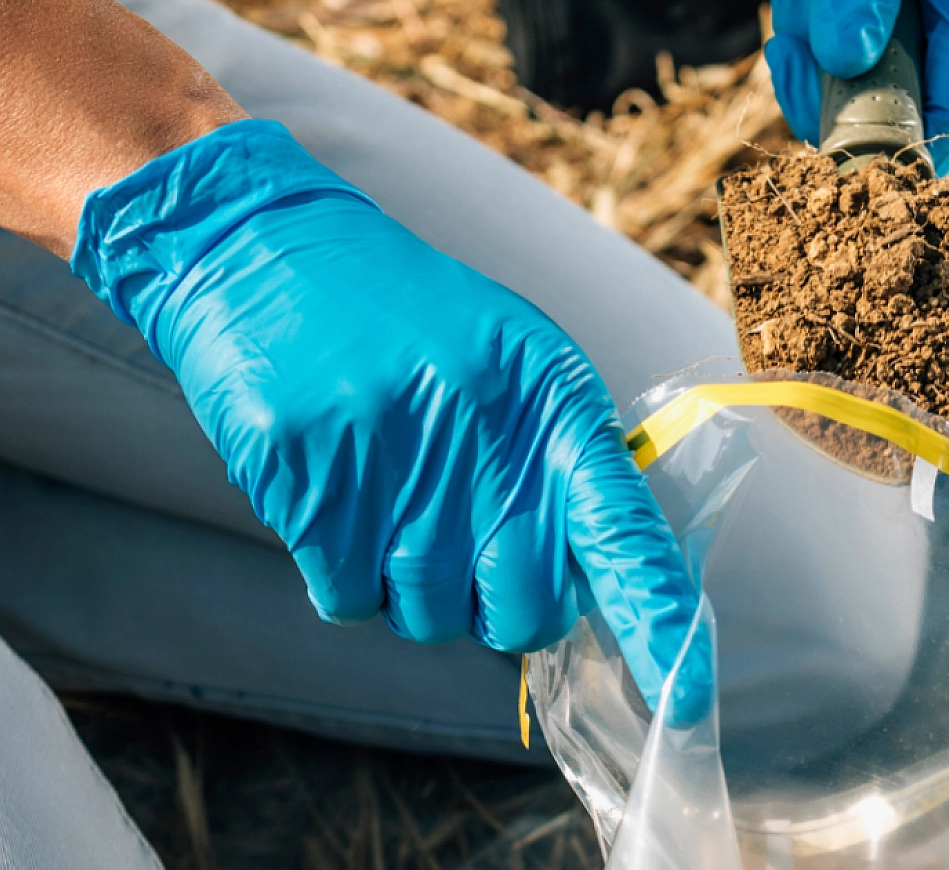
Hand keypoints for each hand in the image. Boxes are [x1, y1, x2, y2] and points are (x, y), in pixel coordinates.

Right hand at [72, 120, 708, 722]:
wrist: (263, 251)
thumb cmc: (403, 319)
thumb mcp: (509, 361)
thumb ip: (554, 463)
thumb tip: (587, 587)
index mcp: (548, 397)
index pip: (620, 526)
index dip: (653, 616)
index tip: (686, 696)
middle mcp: (480, 433)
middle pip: (521, 610)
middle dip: (502, 608)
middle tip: (468, 544)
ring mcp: (389, 459)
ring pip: (427, 616)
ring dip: (411, 586)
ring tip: (390, 492)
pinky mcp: (306, 479)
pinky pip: (346, 598)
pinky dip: (343, 572)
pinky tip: (337, 497)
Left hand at [765, 0, 948, 171]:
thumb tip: (843, 57)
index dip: (893, 149)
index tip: (827, 143)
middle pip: (893, 100)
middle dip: (827, 74)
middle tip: (796, 14)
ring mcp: (929, 1)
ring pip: (858, 66)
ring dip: (810, 29)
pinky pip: (844, 29)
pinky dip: (811, 6)